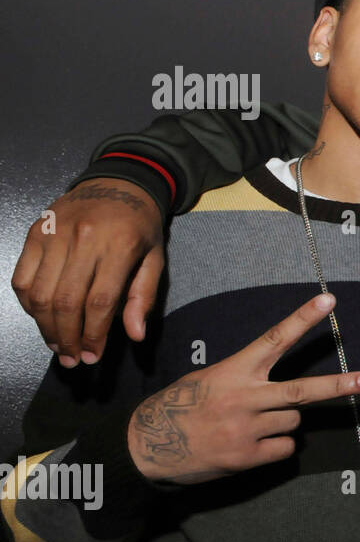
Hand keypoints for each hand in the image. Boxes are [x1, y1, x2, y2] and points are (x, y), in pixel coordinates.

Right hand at [11, 179, 164, 367]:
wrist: (118, 182)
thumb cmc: (140, 225)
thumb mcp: (155, 258)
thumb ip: (143, 296)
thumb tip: (134, 335)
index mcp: (118, 246)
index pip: (99, 301)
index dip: (93, 334)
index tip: (93, 356)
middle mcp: (83, 240)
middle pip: (65, 301)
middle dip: (68, 337)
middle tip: (72, 359)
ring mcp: (54, 234)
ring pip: (39, 293)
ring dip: (45, 327)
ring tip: (58, 345)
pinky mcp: (35, 232)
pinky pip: (22, 277)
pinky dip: (28, 303)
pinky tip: (41, 318)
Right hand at [127, 294, 359, 484]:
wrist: (145, 447)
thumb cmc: (180, 406)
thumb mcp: (208, 379)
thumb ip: (246, 379)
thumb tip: (284, 394)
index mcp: (234, 371)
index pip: (275, 339)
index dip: (303, 319)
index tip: (329, 301)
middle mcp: (244, 398)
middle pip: (302, 391)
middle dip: (339, 386)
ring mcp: (246, 430)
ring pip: (293, 423)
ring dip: (283, 422)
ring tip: (250, 424)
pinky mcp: (246, 458)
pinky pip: (284, 449)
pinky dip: (275, 447)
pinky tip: (249, 444)